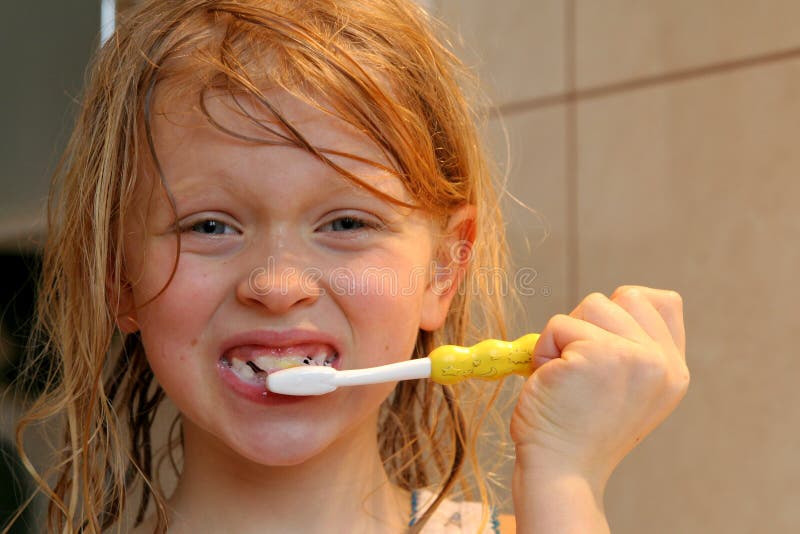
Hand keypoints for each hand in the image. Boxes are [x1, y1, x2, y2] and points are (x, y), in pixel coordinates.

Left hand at [510, 285, 689, 486]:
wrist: (559, 470)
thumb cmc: (576, 428)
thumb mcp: (625, 388)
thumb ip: (633, 347)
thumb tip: (616, 301)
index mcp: (673, 372)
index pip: (664, 302)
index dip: (624, 313)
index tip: (602, 350)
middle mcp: (662, 364)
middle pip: (626, 296)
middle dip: (590, 323)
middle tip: (579, 371)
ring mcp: (635, 357)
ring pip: (591, 304)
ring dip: (564, 337)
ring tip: (564, 378)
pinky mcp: (599, 353)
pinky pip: (558, 324)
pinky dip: (543, 350)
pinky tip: (551, 385)